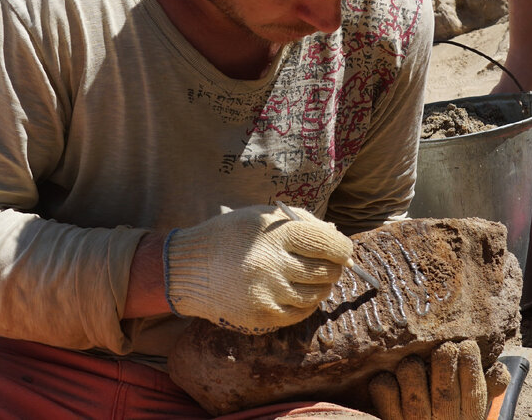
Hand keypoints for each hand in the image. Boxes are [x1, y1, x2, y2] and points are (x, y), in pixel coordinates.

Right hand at [163, 204, 354, 333]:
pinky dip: (303, 303)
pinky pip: (300, 313)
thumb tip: (338, 238)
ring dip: (319, 286)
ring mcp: (268, 292)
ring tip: (305, 277)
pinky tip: (292, 292)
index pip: (329, 244)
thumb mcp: (262, 217)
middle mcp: (273, 263)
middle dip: (332, 267)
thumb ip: (301, 222)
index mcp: (276, 233)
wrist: (189, 267)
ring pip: (316, 294)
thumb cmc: (230, 236)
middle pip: (326, 271)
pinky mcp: (262, 315)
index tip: (341, 249)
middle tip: (325, 264)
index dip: (342, 248)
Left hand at [368, 341, 509, 419]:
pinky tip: (387, 375)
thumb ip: (488, 388)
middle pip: (444, 394)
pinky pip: (386, 401)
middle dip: (444, 366)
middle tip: (444, 347)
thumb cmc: (454, 416)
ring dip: (413, 373)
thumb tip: (498, 369)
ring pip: (414, 398)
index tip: (468, 345)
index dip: (470, 368)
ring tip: (413, 360)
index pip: (474, 393)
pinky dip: (385, 386)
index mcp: (468, 417)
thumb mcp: (474, 407)